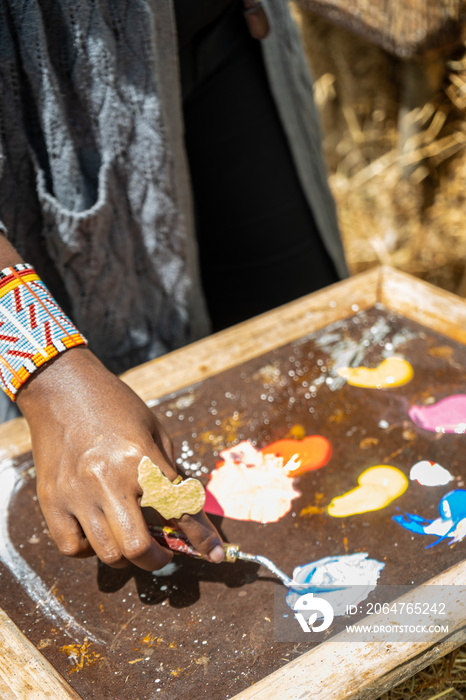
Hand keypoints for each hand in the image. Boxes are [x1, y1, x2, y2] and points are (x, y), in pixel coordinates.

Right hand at [17, 347, 223, 570]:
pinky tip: (98, 535)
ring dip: (127, 558)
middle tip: (165, 555)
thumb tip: (179, 511)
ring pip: (107, 553)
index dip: (201, 538)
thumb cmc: (115, 404)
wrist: (62, 387)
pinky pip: (71, 546)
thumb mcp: (154, 429)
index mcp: (141, 459)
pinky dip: (89, 550)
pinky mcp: (51, 500)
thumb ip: (167, 470)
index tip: (214, 555)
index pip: (179, 510)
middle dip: (159, 560)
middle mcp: (109, 480)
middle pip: (139, 547)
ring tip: (132, 543)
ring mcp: (77, 493)